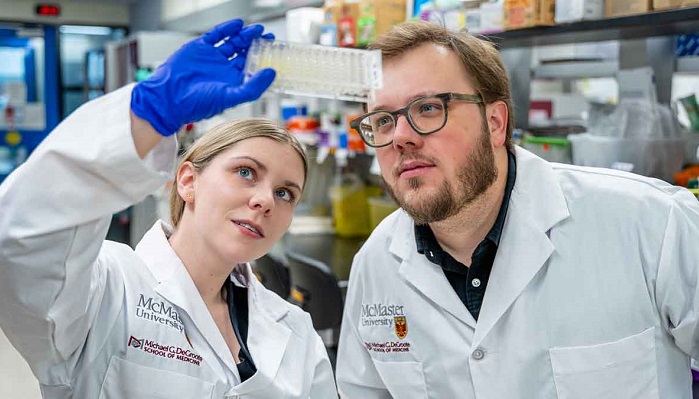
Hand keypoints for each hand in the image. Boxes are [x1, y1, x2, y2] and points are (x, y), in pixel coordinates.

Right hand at [131, 19, 275, 136]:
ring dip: (244, 35)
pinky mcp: (200, 47)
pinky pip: (216, 35)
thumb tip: (272, 73)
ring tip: (257, 29)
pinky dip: (226, 29)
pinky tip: (237, 25)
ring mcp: (212, 58)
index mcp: (232, 82)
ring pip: (232, 43)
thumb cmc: (197, 104)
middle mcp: (223, 70)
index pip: (252, 68)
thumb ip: (253, 86)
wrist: (169, 97)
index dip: (263, 59)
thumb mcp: (230, 97)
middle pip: (244, 53)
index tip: (274, 51)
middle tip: (269, 36)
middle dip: (256, 44)